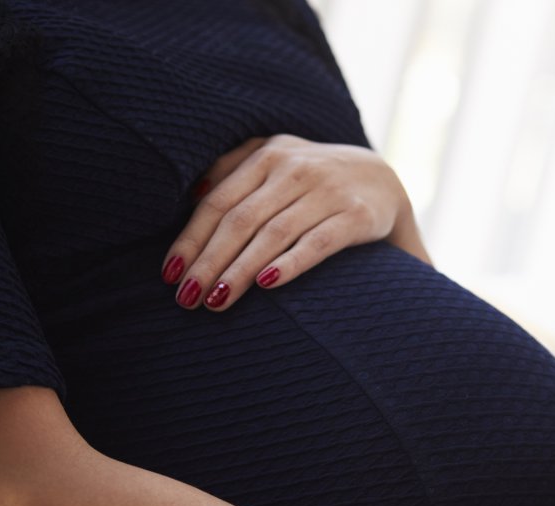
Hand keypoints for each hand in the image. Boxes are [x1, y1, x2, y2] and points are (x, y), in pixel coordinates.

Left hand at [160, 134, 430, 310]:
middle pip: (241, 219)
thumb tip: (191, 195)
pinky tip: (268, 285)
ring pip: (274, 234)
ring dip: (241, 270)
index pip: (219, 201)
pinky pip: (318, 243)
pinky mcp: (357, 216)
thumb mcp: (277, 159)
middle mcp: (296, 169)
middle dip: (209, 262)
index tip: (170, 275)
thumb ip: (234, 168)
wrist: (384, 180)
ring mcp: (329, 191)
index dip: (191, 239)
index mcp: (269, 155)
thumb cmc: (315, 179)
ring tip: (218, 301)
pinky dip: (291, 263)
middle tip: (188, 298)